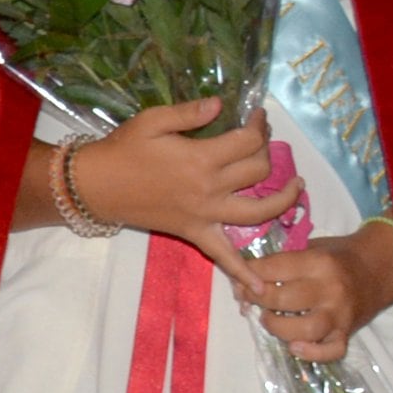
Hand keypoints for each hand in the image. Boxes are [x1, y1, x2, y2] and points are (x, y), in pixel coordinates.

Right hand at [59, 98, 300, 256]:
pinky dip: (242, 272)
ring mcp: (205, 215)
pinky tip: (261, 287)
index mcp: (201, 158)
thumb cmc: (122, 149)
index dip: (260, 125)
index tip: (257, 116)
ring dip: (284, 200)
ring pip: (259, 211)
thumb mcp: (152, 120)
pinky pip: (222, 256)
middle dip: (268, 151)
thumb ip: (189, 112)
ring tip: (296, 187)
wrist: (96, 185)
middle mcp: (210, 188)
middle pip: (259, 170)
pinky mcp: (195, 233)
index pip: (248, 141)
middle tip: (263, 141)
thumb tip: (220, 105)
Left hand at [224, 222, 392, 361]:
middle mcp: (330, 289)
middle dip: (257, 300)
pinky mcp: (347, 333)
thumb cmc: (338, 256)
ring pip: (303, 330)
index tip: (239, 278)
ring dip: (277, 327)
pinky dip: (310, 353)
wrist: (380, 268)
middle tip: (249, 298)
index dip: (249, 274)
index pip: (273, 269)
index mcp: (319, 263)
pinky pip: (329, 351)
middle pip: (282, 300)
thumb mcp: (312, 247)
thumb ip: (282, 262)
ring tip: (268, 320)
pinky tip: (294, 347)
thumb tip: (244, 280)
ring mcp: (339, 314)